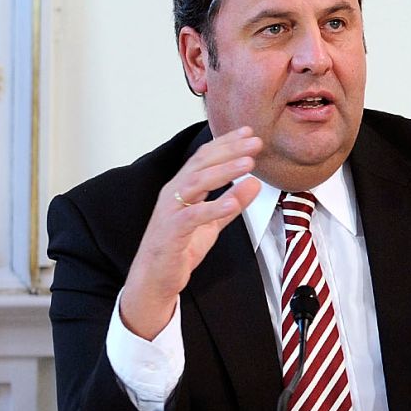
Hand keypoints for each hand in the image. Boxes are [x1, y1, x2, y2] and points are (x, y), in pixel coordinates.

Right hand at [120, 127, 262, 338]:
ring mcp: (170, 211)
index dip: (226, 143)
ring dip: (224, 171)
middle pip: (201, 164)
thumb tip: (254, 183)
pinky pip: (193, 215)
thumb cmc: (180, 248)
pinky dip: (214, 206)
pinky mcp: (171, 232)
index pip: (204, 157)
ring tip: (248, 163)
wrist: (155, 278)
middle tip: (255, 141)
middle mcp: (173, 194)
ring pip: (197, 183)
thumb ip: (232, 203)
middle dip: (229, 150)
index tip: (249, 133)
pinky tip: (233, 200)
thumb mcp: (213, 223)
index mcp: (181, 188)